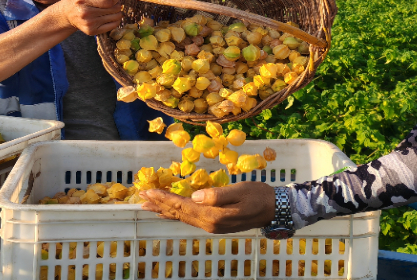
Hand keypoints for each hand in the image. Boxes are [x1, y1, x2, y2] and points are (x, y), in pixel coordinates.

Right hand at [55, 0, 122, 35]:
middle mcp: (84, 12)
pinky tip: (110, 16)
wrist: (67, 14)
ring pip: (115, 17)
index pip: (107, 1)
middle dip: (117, 4)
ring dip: (117, 12)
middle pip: (112, 9)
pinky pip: (112, 26)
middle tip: (114, 2)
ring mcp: (88, 23)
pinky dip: (116, 20)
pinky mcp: (91, 31)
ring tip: (112, 9)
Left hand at [140, 181, 275, 233]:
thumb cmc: (258, 195)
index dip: (164, 198)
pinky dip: (177, 213)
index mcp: (213, 215)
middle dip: (159, 205)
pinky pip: (190, 218)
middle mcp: (209, 223)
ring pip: (183, 217)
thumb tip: (195, 196)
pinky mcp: (215, 223)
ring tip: (150, 205)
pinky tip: (171, 211)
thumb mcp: (239, 191)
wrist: (274, 209)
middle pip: (179, 213)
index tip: (149, 191)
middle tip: (141, 198)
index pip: (183, 206)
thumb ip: (217, 194)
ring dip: (166, 210)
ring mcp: (212, 225)